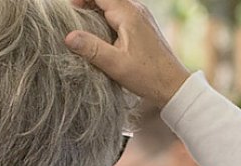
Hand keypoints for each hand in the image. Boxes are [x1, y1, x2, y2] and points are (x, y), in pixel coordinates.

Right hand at [64, 0, 191, 112]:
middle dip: (86, 4)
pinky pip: (119, 15)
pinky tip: (98, 36)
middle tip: (70, 20)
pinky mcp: (141, 26)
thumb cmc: (147, 75)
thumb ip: (92, 49)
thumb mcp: (115, 64)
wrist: (172, 84)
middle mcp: (136, 10)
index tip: (68, 10)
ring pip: (112, 5)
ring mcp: (140, 16)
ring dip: (95, 12)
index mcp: (128, 14)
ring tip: (81, 28)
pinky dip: (105, 20)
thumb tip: (69, 36)